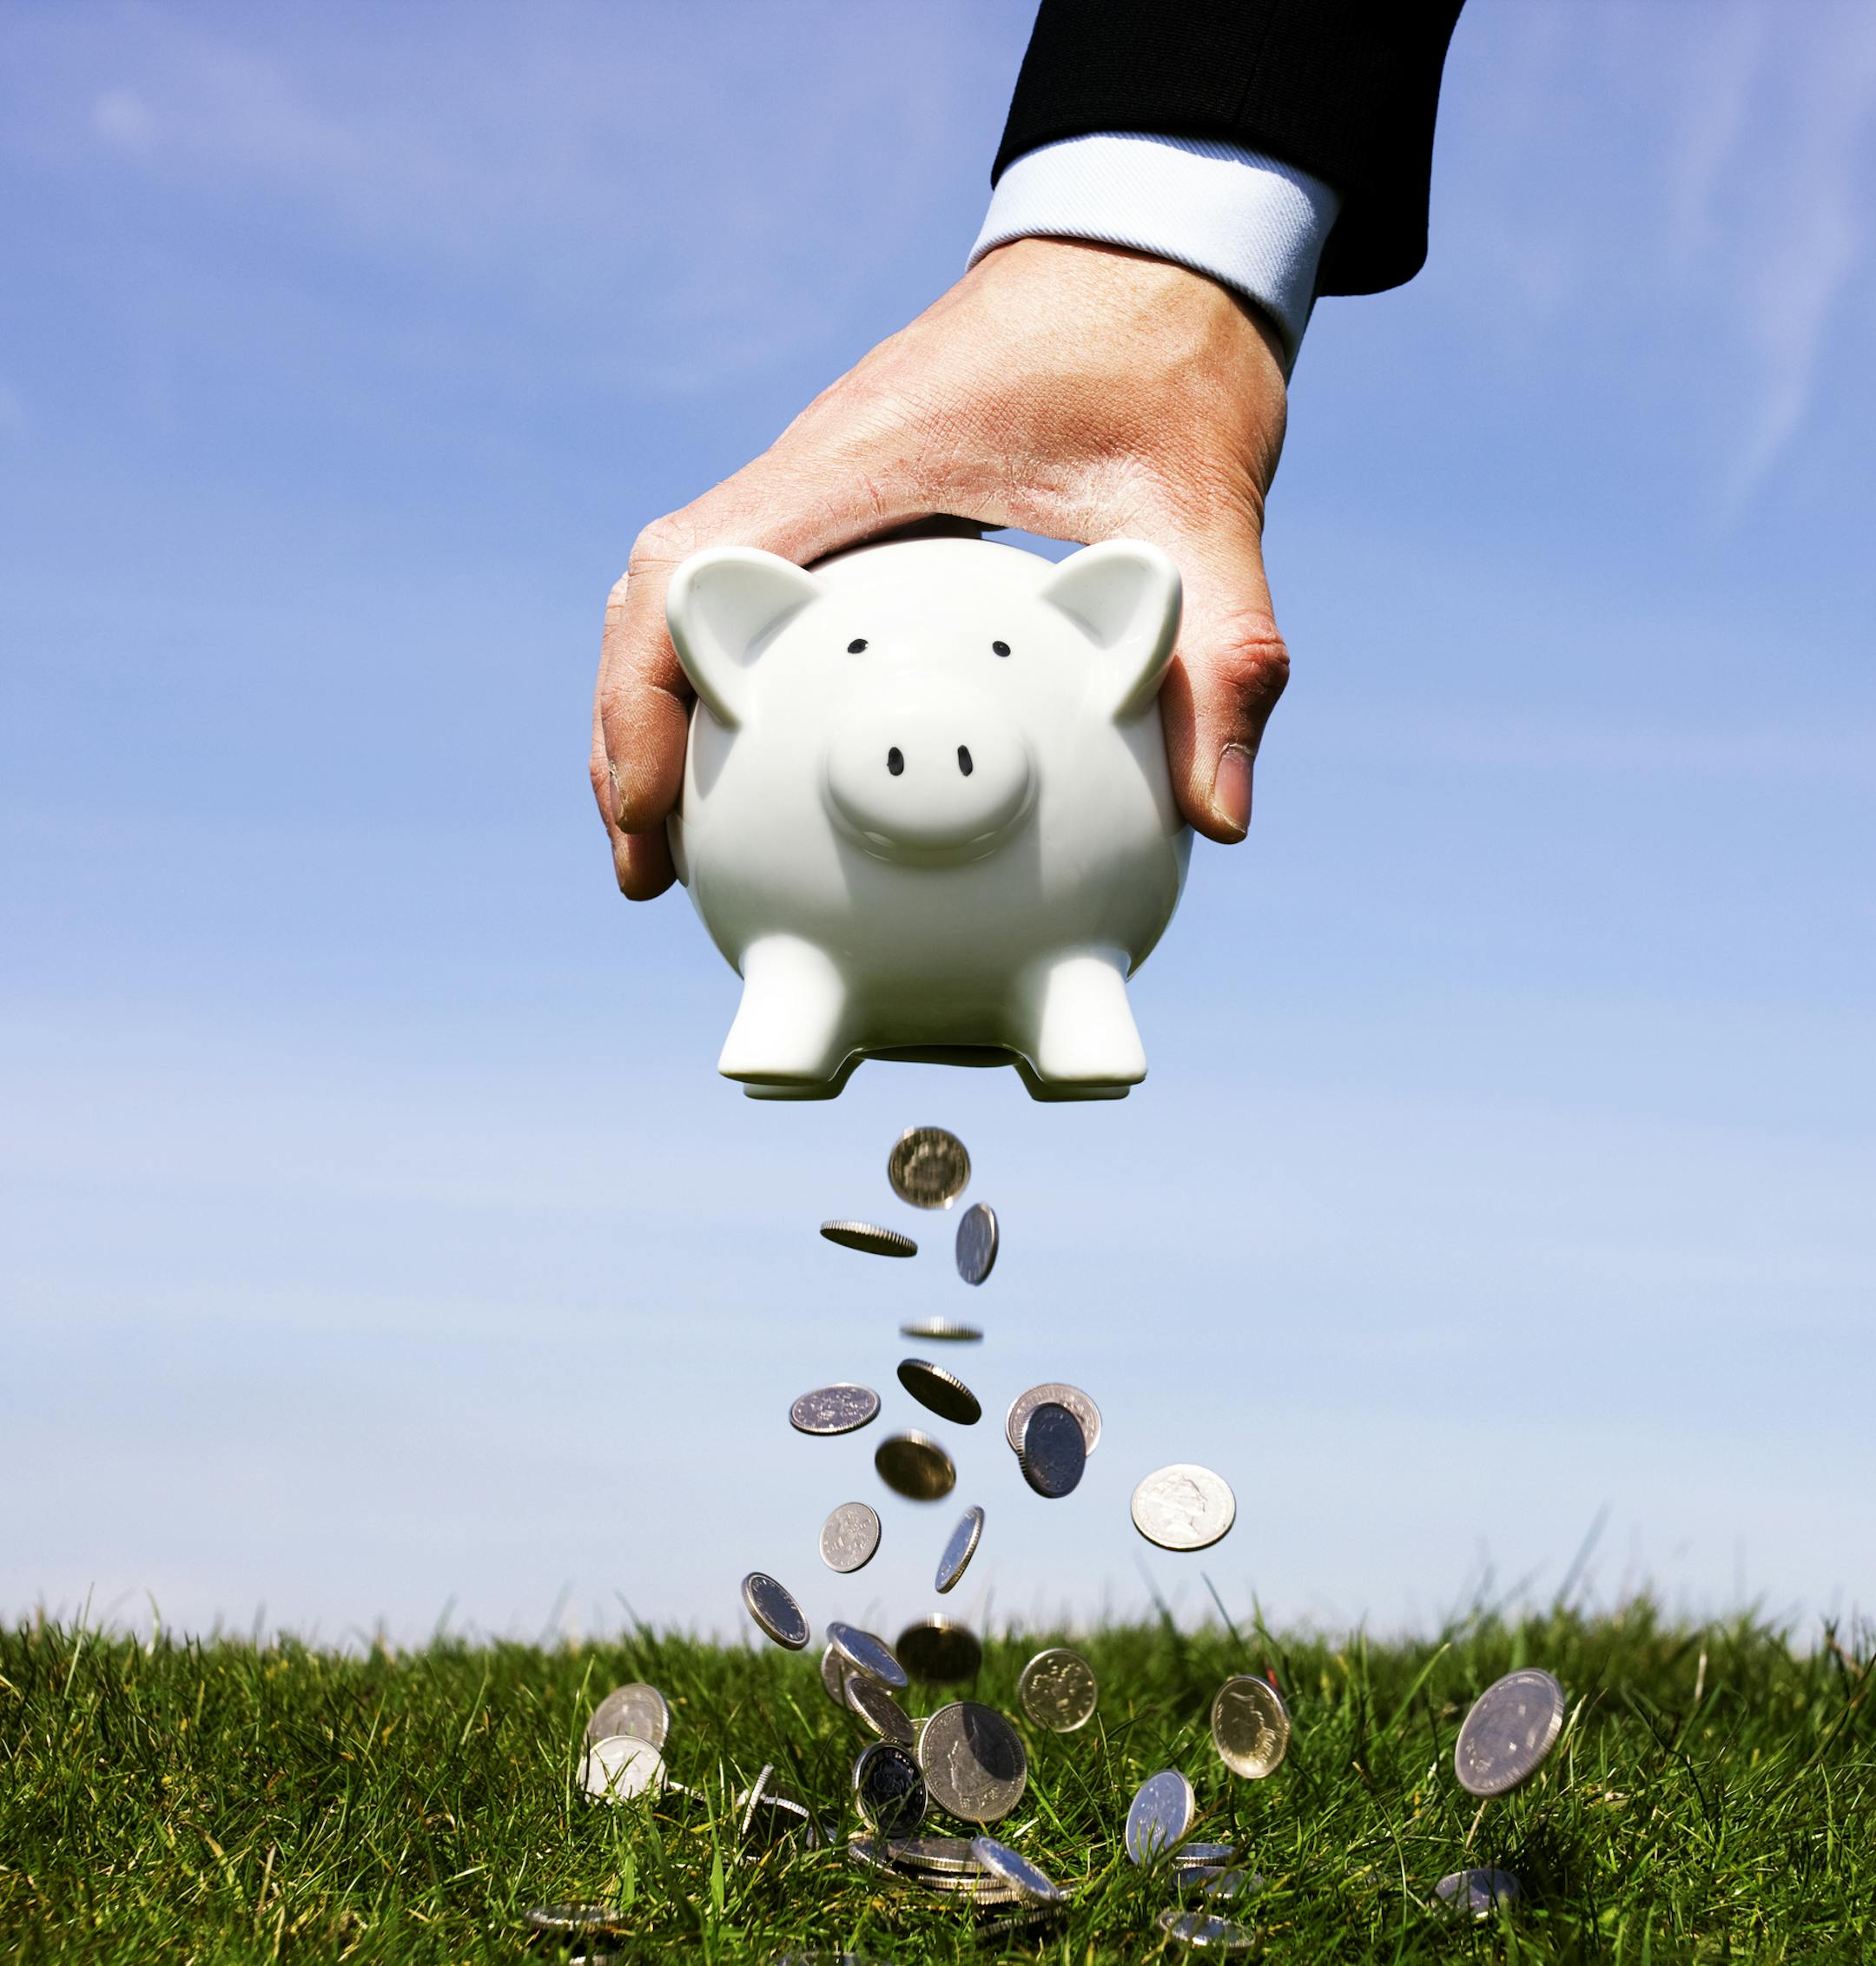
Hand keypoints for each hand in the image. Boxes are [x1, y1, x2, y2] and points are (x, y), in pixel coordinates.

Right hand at [592, 237, 1290, 898]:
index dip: (640, 699)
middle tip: (651, 872)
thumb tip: (1217, 819)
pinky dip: (738, 690)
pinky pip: (761, 603)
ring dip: (668, 718)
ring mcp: (826, 487)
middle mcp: (817, 471)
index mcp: (862, 462)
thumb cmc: (1171, 364)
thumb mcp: (1207, 509)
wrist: (1158, 256)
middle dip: (629, 736)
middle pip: (652, 602)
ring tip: (685, 847)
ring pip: (688, 604)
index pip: (689, 575)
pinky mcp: (856, 506)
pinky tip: (787, 777)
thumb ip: (1219, 657)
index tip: (650, 817)